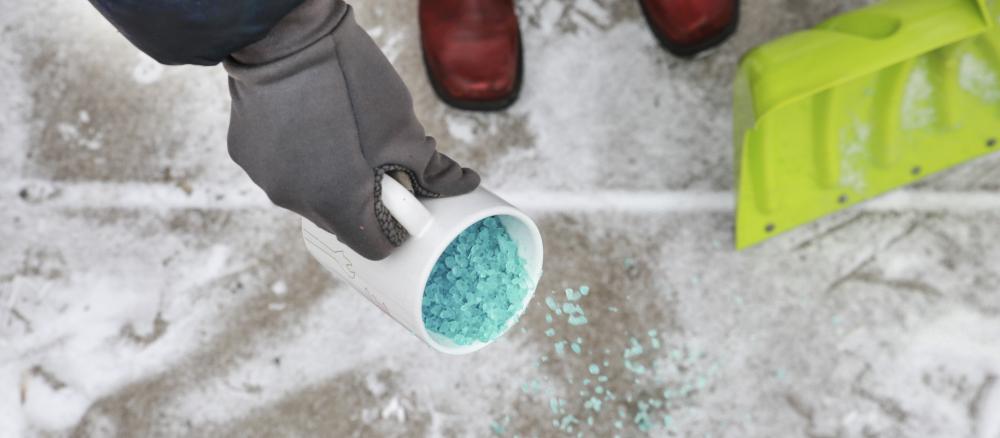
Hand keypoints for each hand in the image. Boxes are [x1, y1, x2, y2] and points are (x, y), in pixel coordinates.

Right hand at [224, 1, 478, 259]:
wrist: (287, 34)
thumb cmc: (350, 81)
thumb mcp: (401, 128)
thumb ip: (432, 169)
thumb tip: (463, 185)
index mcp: (337, 205)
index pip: (374, 247)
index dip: (396, 227)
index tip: (405, 200)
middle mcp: (294, 202)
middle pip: (341, 221)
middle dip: (364, 198)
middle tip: (380, 161)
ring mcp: (264, 178)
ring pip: (310, 194)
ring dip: (331, 177)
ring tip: (344, 135)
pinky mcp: (245, 153)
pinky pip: (281, 169)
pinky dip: (300, 156)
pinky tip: (311, 122)